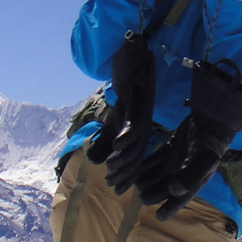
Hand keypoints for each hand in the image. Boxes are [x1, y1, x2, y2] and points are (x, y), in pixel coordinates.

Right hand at [86, 32, 156, 192]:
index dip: (128, 175)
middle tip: (112, 183)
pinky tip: (117, 145)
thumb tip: (95, 161)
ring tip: (112, 168)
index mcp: (142, 128)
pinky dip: (126, 133)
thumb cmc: (124, 86)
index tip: (116, 189)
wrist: (133, 52)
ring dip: (125, 156)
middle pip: (139, 153)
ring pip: (138, 140)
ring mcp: (144, 109)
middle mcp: (146, 121)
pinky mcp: (139, 96)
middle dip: (126, 171)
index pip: (137, 158)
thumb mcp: (113, 118)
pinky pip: (135, 119)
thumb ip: (105, 138)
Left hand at [132, 61, 241, 219]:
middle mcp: (181, 173)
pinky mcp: (168, 150)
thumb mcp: (203, 162)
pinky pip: (154, 160)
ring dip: (147, 180)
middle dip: (153, 194)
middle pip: (164, 188)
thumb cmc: (208, 145)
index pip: (180, 199)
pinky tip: (135, 168)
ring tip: (136, 183)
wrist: (208, 121)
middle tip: (142, 196)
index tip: (158, 216)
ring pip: (156, 175)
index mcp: (192, 181)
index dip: (169, 209)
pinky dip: (145, 165)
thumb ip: (190, 177)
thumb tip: (174, 191)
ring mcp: (174, 161)